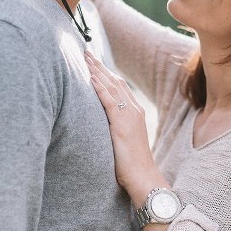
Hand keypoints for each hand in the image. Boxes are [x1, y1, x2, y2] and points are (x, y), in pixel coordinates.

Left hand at [85, 52, 159, 197]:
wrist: (144, 178)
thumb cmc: (132, 166)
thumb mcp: (123, 142)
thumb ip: (115, 130)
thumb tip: (102, 126)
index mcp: (134, 113)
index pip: (119, 87)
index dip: (106, 73)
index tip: (94, 62)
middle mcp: (133, 110)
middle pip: (115, 81)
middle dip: (100, 66)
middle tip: (86, 52)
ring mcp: (129, 116)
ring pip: (111, 87)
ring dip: (98, 71)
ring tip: (86, 58)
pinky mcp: (122, 125)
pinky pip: (109, 101)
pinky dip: (100, 88)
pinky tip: (91, 78)